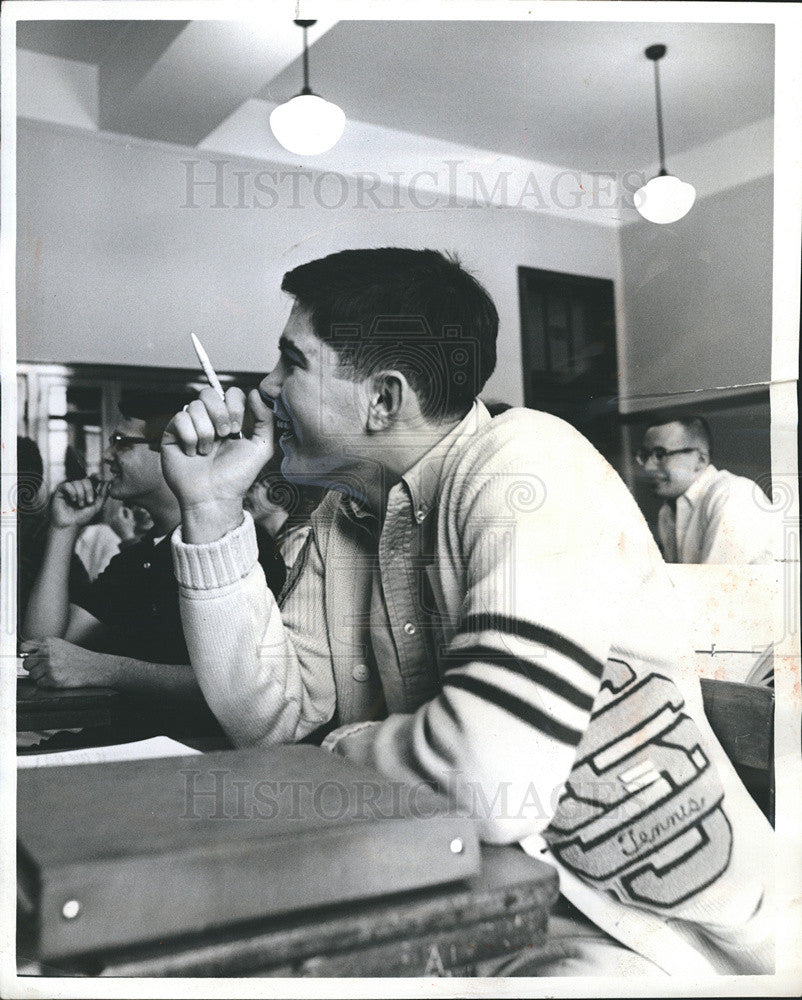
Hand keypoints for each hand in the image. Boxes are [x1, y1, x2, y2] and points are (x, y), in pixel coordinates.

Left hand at [19, 637, 114, 687]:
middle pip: (26, 663)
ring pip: (32, 675)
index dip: (25, 654)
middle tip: (44, 668)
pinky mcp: (52, 679)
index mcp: (48, 642)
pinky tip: (56, 678)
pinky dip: (46, 683)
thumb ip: (44, 648)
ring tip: (52, 673)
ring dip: (40, 676)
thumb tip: (27, 655)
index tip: (28, 658)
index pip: (24, 647)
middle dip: (33, 667)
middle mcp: (47, 653)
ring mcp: (49, 666)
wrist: (93, 667)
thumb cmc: (78, 657)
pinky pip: (40, 683)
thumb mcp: (60, 645)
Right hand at [49, 477, 109, 529]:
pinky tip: (73, 500)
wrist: (69, 525)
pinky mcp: (60, 490)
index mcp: (87, 490)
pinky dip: (72, 492)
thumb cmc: (82, 517)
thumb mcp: (96, 506)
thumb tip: (108, 482)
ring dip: (81, 494)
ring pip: (77, 482)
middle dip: (89, 490)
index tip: (101, 479)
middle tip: (89, 502)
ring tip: (80, 504)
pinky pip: (67, 485)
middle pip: (86, 480)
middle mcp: (78, 487)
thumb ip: (103, 495)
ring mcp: (69, 488)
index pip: (92, 478)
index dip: (97, 476)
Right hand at [161, 387, 273, 540]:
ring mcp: (189, 425)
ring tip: (207, 451)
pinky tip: (193, 453)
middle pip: (208, 393)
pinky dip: (190, 438)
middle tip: (224, 436)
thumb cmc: (237, 476)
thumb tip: (256, 392)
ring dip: (205, 432)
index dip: (235, 406)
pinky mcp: (172, 434)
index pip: (230, 393)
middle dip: (219, 414)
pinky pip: (179, 418)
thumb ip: (265, 419)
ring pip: (194, 406)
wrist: (214, 497)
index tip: (237, 429)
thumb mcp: (261, 448)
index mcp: (229, 419)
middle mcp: (208, 420)